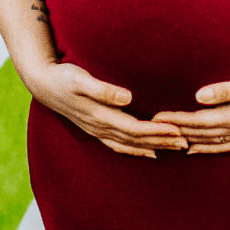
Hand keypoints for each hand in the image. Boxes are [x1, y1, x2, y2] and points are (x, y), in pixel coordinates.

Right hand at [24, 61, 187, 159]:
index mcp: (100, 116)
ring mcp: (98, 130)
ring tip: (176, 148)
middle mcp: (100, 127)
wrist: (42, 83)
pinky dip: (137, 150)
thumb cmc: (63, 77)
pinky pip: (120, 144)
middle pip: (136, 139)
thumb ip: (103, 90)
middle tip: (187, 142)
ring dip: (154, 146)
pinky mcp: (97, 128)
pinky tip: (151, 152)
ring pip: (131, 144)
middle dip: (162, 141)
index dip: (156, 131)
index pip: (134, 128)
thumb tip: (127, 98)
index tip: (177, 131)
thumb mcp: (80, 79)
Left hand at [153, 68, 229, 155]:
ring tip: (166, 143)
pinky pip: (223, 146)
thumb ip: (225, 90)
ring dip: (187, 142)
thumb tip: (198, 96)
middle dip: (175, 132)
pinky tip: (194, 149)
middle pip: (199, 133)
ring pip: (209, 142)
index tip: (156, 117)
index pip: (198, 120)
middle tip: (151, 131)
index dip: (176, 119)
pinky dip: (206, 149)